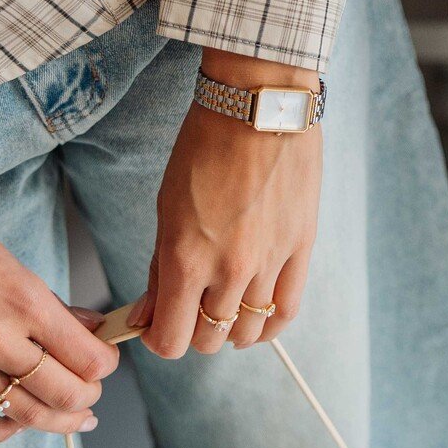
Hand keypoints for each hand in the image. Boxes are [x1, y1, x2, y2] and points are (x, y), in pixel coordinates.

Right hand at [0, 158, 118, 441]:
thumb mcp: (1, 257)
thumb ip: (45, 300)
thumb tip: (85, 324)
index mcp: (22, 299)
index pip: (87, 356)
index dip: (105, 364)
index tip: (105, 360)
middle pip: (65, 393)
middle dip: (88, 396)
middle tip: (91, 391)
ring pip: (26, 414)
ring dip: (57, 421)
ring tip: (71, 419)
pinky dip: (2, 431)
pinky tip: (14, 425)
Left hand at [129, 48, 321, 359]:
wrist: (258, 108)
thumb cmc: (205, 147)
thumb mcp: (166, 208)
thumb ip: (159, 269)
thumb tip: (148, 313)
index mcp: (186, 259)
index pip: (171, 340)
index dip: (158, 339)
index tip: (155, 326)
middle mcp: (229, 270)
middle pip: (209, 340)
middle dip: (192, 331)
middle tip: (187, 310)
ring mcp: (269, 263)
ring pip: (249, 332)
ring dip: (230, 330)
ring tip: (222, 309)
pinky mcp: (300, 250)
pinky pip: (286, 310)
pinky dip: (269, 325)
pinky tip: (258, 320)